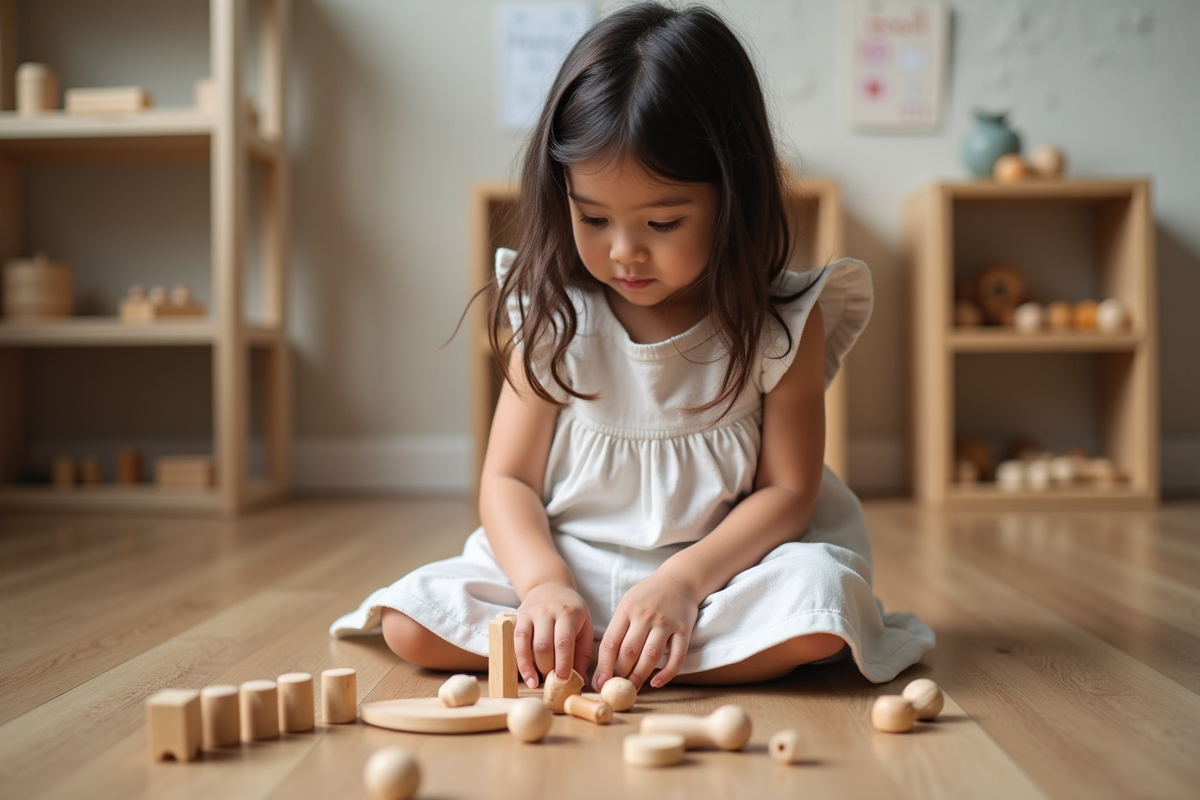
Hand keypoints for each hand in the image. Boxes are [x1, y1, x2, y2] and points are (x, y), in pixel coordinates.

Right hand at [515, 583, 592, 687]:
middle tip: (554, 682)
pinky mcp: (519, 617)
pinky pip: (517, 642)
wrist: (550, 586)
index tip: (564, 681)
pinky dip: (521, 662)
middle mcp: (549, 611)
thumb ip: (583, 653)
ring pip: (529, 644)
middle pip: (545, 645)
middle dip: (548, 668)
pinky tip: (528, 677)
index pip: (564, 641)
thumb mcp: (585, 626)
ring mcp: (532, 614)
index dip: (563, 663)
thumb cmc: (571, 611)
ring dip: (534, 668)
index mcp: (569, 613)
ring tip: (539, 682)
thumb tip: (579, 680)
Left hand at [593, 572, 698, 691]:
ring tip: (633, 688)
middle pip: (629, 651)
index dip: (603, 666)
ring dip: (640, 676)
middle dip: (620, 674)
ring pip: (651, 656)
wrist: (679, 579)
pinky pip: (677, 657)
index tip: (599, 683)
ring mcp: (666, 623)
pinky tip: (656, 683)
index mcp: (627, 609)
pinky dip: (667, 673)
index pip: (610, 642)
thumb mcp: (628, 603)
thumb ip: (618, 628)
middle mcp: (645, 616)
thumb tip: (605, 662)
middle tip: (616, 688)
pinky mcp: (684, 629)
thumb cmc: (648, 595)